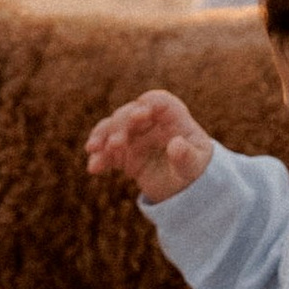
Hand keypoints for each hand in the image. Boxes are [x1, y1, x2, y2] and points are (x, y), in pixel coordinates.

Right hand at [86, 90, 215, 204]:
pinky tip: (94, 168)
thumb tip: (176, 145)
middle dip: (118, 126)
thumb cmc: (195, 169)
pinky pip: (106, 150)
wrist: (185, 187)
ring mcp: (134, 135)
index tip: (137, 116)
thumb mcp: (194, 165)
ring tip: (93, 150)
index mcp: (172, 116)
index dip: (146, 105)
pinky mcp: (123, 152)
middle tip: (114, 144)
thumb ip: (186, 155)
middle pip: (128, 113)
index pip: (158, 101)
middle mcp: (150, 121)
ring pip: (112, 128)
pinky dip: (99, 157)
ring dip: (101, 137)